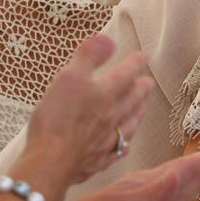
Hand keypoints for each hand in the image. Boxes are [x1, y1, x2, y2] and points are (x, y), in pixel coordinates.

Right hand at [17, 34, 153, 198]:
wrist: (50, 161)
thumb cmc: (57, 118)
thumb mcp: (69, 76)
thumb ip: (90, 56)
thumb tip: (109, 39)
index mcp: (105, 94)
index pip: (125, 74)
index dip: (135, 64)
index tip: (144, 57)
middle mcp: (110, 117)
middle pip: (131, 101)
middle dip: (141, 90)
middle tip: (149, 83)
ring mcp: (105, 141)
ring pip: (128, 126)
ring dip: (137, 115)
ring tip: (143, 109)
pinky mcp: (96, 161)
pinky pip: (115, 152)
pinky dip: (122, 147)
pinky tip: (125, 148)